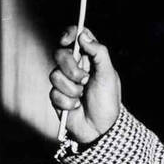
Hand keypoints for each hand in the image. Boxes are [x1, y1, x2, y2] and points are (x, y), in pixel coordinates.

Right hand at [49, 26, 120, 144]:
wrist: (101, 129)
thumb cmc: (108, 102)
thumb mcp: (109, 75)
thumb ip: (99, 53)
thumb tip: (84, 36)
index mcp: (89, 59)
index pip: (76, 38)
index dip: (70, 34)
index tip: (68, 40)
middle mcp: (75, 68)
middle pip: (60, 53)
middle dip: (71, 67)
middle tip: (84, 79)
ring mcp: (65, 82)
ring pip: (54, 74)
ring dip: (72, 88)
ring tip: (82, 96)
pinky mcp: (57, 97)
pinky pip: (54, 93)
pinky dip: (68, 101)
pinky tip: (77, 107)